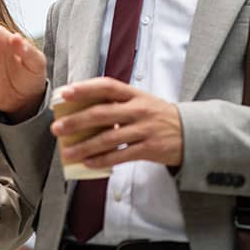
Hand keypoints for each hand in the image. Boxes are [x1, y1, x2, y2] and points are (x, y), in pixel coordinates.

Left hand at [51, 77, 182, 168]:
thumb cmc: (157, 116)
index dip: (85, 88)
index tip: (66, 93)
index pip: (106, 86)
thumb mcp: (140, 101)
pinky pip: (120, 155)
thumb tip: (82, 111)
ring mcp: (144, 129)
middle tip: (57, 128)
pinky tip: (88, 163)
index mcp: (134, 94)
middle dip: (77, 121)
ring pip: (108, 138)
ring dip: (85, 146)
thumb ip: (116, 104)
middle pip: (102, 114)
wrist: (191, 132)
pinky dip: (102, 160)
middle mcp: (138, 109)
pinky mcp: (149, 148)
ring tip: (67, 152)